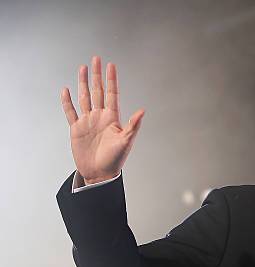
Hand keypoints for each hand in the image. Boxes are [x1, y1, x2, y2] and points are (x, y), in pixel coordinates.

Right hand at [61, 56, 143, 184]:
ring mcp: (88, 121)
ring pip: (84, 97)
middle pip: (98, 91)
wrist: (100, 173)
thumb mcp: (126, 141)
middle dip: (97, 75)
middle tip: (96, 59)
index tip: (111, 65)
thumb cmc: (115, 159)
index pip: (112, 94)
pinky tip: (66, 90)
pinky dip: (67, 101)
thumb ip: (133, 125)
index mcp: (112, 118)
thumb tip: (142, 111)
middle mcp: (100, 116)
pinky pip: (71, 112)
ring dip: (83, 83)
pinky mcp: (76, 128)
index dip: (111, 79)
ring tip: (83, 68)